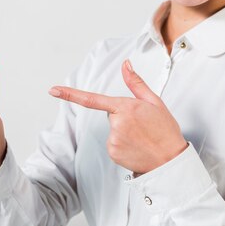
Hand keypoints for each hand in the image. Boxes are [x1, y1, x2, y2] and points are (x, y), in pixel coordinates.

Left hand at [48, 59, 187, 175]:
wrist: (171, 161)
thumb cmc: (165, 130)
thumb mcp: (154, 102)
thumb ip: (136, 83)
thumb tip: (125, 64)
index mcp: (125, 107)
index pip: (92, 99)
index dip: (70, 94)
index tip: (53, 90)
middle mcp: (116, 123)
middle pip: (110, 115)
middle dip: (123, 118)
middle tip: (143, 126)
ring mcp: (113, 139)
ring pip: (112, 131)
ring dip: (124, 132)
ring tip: (142, 138)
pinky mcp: (113, 152)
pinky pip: (113, 144)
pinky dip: (123, 145)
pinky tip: (137, 147)